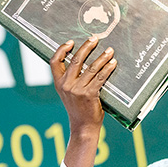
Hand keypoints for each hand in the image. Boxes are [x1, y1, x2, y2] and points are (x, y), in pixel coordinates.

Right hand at [50, 36, 115, 166]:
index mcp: (58, 83)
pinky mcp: (89, 94)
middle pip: (75, 60)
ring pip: (91, 68)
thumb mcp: (68, 93)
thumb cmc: (78, 108)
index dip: (62, 50)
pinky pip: (100, 78)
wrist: (83, 127)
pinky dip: (107, 69)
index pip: (54, 62)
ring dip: (102, 57)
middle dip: (86, 47)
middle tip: (95, 39)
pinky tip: (113, 64)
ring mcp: (77, 90)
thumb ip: (71, 80)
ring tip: (110, 50)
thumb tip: (83, 60)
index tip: (71, 42)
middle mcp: (66, 85)